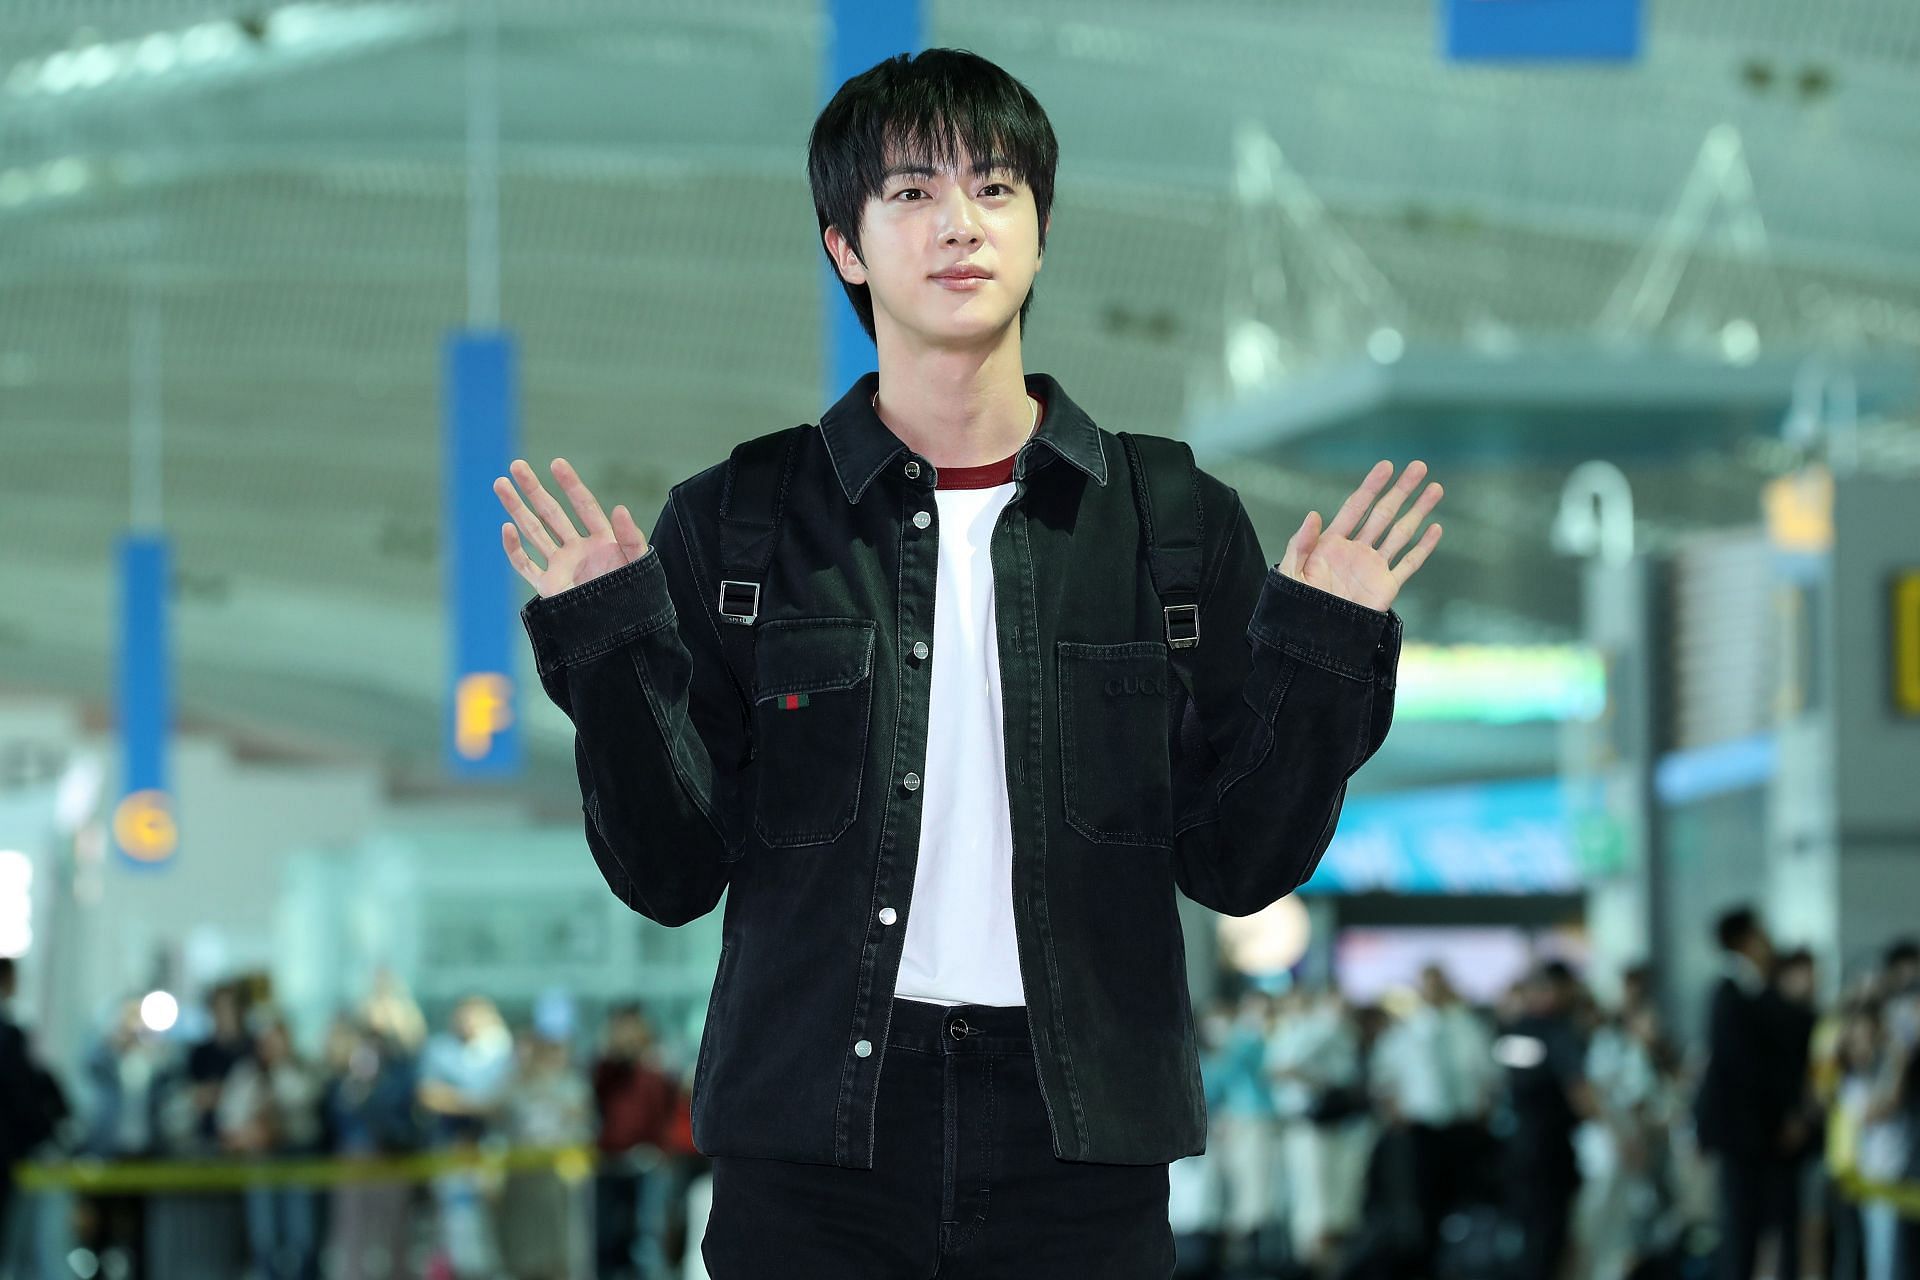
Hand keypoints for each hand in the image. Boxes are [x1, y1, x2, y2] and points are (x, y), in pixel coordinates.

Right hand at [494, 457, 648, 598]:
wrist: (625, 633)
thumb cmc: (638, 598)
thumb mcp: (640, 565)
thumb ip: (631, 537)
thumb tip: (619, 508)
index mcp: (603, 540)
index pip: (583, 505)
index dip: (570, 484)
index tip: (556, 463)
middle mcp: (578, 549)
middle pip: (551, 512)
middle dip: (533, 489)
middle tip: (516, 465)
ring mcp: (561, 566)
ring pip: (533, 531)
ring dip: (517, 509)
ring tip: (500, 484)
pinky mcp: (549, 587)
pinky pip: (526, 565)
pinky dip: (514, 548)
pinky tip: (506, 527)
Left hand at [1278, 459, 1442, 612]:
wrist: (1313, 638)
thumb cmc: (1296, 606)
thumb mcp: (1291, 573)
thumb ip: (1301, 544)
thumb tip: (1314, 514)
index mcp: (1331, 543)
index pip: (1356, 507)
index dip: (1371, 486)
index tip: (1387, 466)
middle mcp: (1356, 550)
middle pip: (1383, 513)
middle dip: (1401, 490)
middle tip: (1419, 467)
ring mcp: (1373, 567)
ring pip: (1401, 533)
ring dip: (1419, 511)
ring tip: (1435, 488)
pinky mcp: (1386, 587)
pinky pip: (1409, 564)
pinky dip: (1424, 547)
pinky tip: (1435, 528)